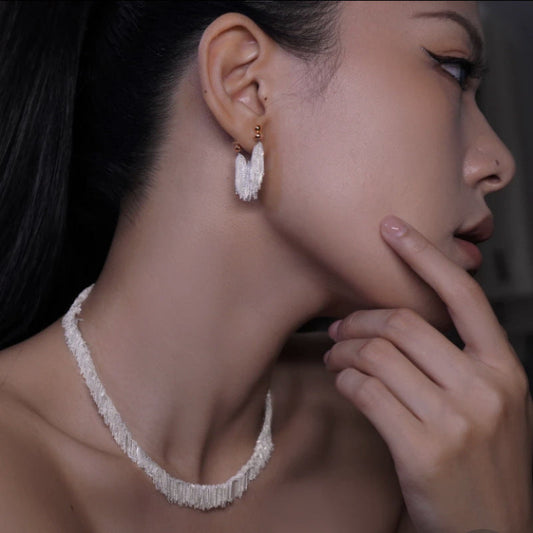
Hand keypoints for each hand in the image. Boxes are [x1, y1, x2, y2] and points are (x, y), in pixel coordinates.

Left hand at [324, 215, 532, 532]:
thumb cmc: (483, 464)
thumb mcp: (492, 406)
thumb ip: (460, 363)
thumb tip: (399, 322)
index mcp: (505, 371)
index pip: (464, 296)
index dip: (424, 256)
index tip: (392, 229)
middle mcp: (485, 389)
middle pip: (404, 324)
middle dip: (360, 320)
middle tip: (340, 327)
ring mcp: (455, 420)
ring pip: (377, 355)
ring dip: (344, 350)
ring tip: (335, 355)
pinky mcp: (421, 449)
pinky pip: (365, 390)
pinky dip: (344, 379)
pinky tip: (342, 381)